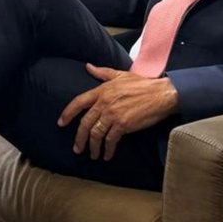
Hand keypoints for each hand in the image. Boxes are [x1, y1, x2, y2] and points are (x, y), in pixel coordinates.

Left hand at [58, 64, 178, 159]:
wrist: (161, 94)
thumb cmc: (143, 84)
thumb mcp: (120, 75)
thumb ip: (102, 72)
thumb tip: (88, 67)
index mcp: (101, 90)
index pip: (78, 102)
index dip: (67, 113)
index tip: (61, 123)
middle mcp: (104, 103)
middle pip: (85, 123)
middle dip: (79, 138)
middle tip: (77, 148)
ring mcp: (113, 114)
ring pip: (96, 134)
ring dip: (93, 147)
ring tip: (93, 155)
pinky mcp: (123, 125)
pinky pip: (110, 140)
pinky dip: (107, 149)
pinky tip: (107, 155)